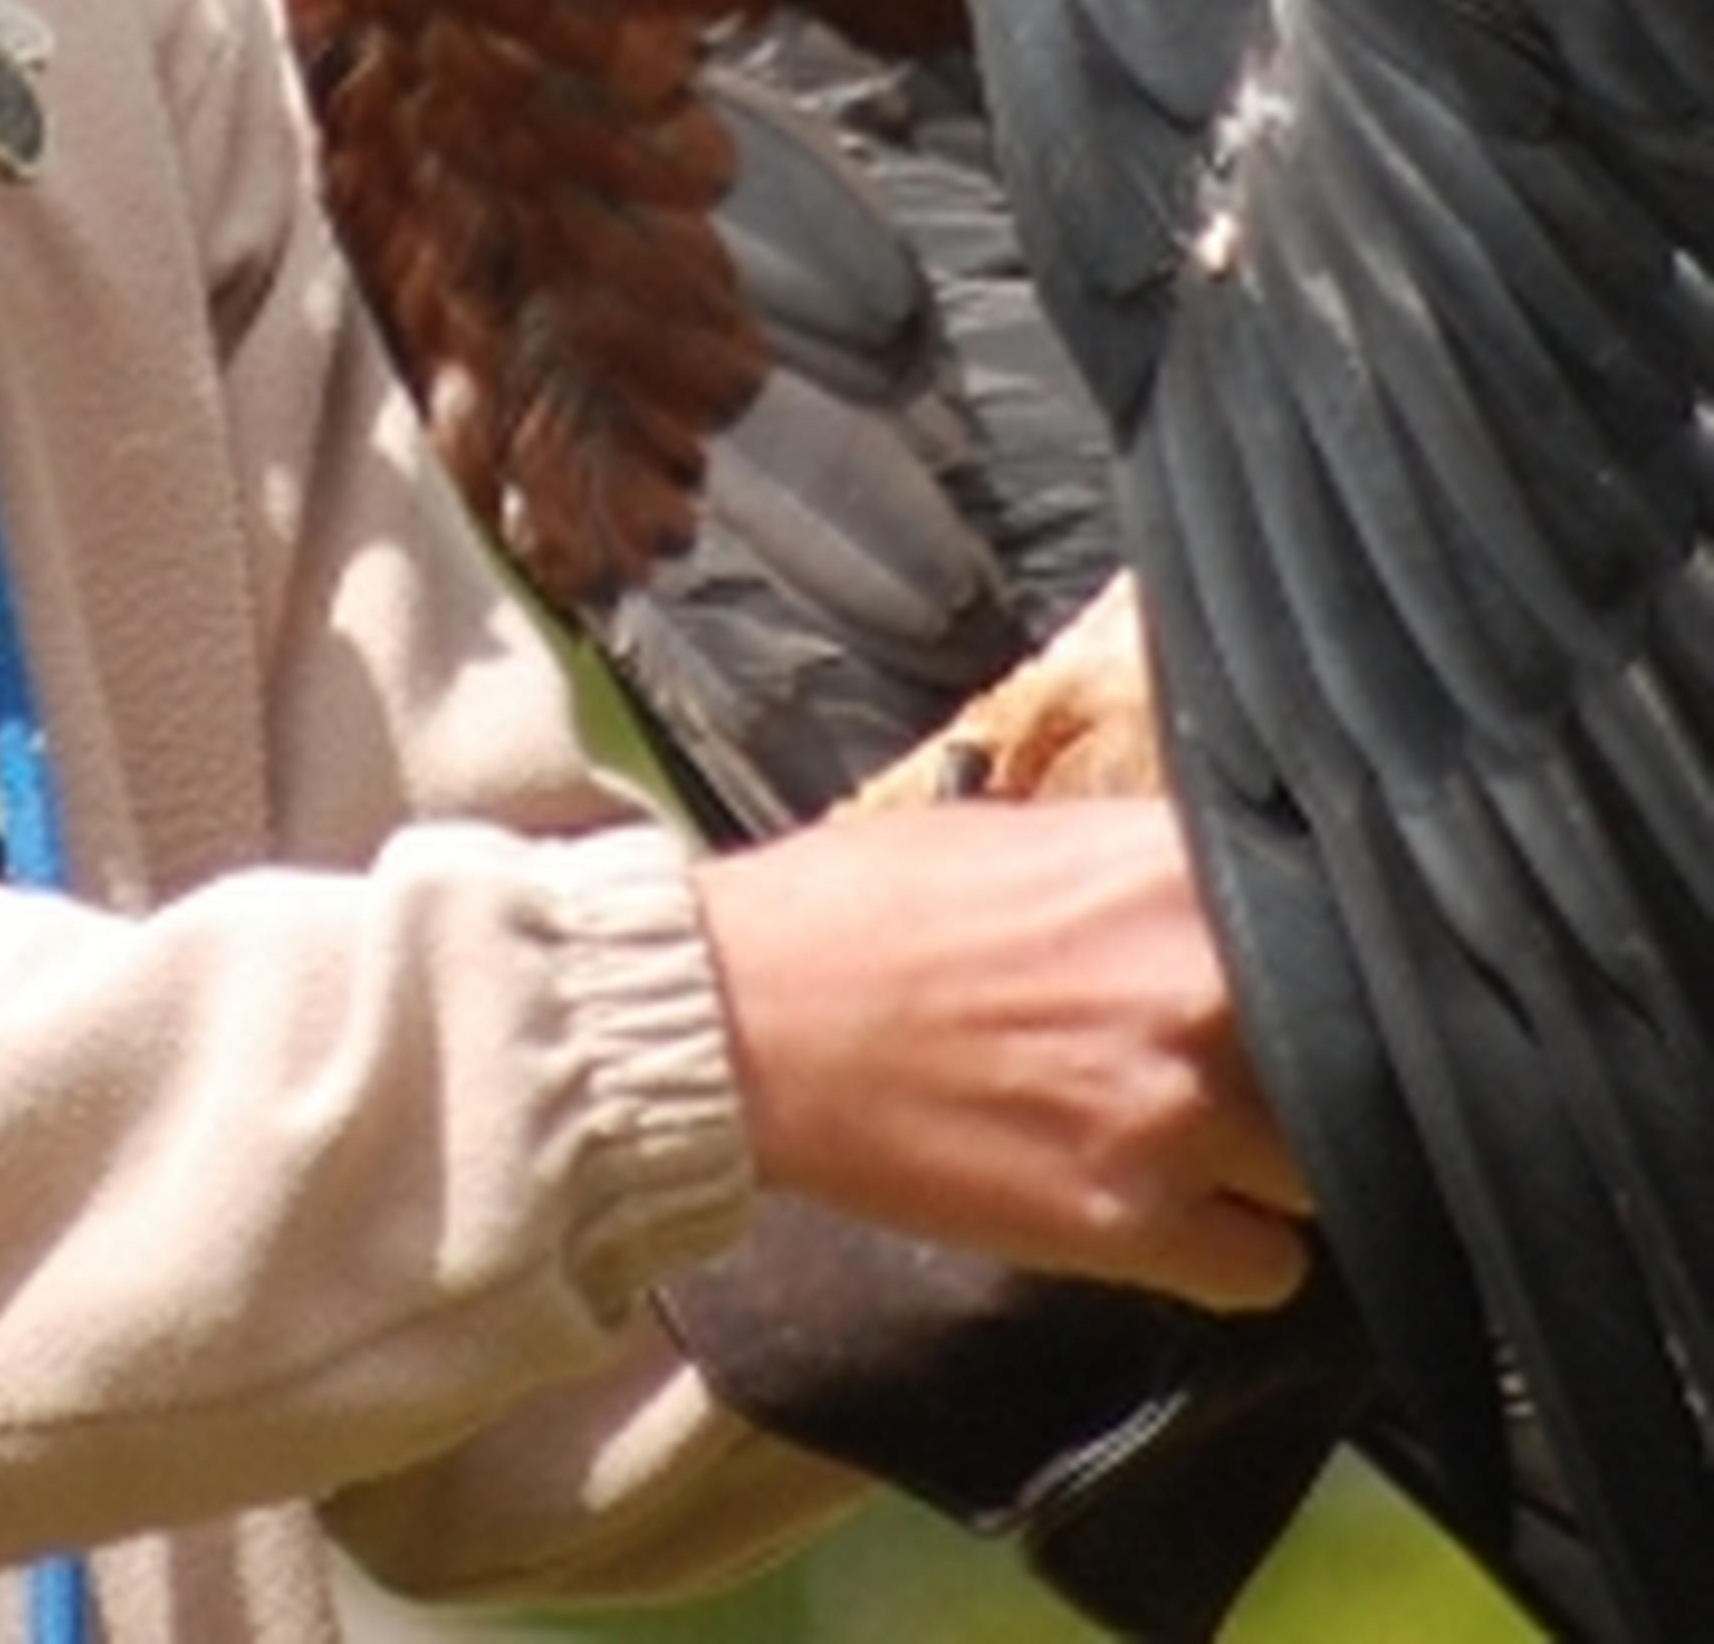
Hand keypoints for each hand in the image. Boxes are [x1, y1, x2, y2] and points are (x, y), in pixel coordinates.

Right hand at [692, 797, 1312, 1312]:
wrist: (741, 1020)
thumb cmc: (852, 907)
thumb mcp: (1005, 833)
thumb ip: (1134, 865)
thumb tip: (1216, 889)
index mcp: (1166, 870)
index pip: (1340, 912)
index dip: (1337, 946)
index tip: (1315, 966)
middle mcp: (1197, 989)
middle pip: (1359, 1045)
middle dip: (1310, 1054)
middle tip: (1238, 1057)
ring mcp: (1172, 1115)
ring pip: (1330, 1164)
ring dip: (1280, 1156)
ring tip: (1204, 1138)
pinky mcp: (1130, 1225)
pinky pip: (1271, 1267)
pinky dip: (1239, 1248)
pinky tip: (1179, 1210)